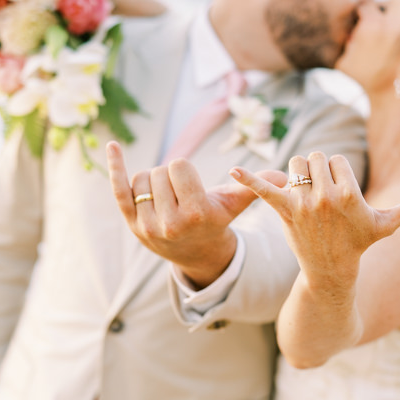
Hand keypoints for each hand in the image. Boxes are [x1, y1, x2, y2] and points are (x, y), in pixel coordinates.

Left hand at [107, 142, 283, 287]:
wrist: (197, 253)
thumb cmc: (218, 219)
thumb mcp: (237, 203)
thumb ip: (258, 186)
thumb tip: (287, 176)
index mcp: (198, 213)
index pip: (179, 167)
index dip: (185, 169)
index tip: (191, 182)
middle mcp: (171, 223)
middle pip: (159, 171)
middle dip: (170, 174)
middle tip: (180, 192)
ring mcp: (148, 226)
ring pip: (141, 178)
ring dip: (153, 180)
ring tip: (166, 196)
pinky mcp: (132, 224)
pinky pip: (119, 190)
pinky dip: (114, 166)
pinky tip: (112, 146)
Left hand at [230, 151, 399, 292]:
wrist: (330, 272)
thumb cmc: (359, 244)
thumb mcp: (385, 227)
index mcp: (350, 194)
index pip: (340, 160)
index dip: (341, 173)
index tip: (342, 193)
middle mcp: (325, 197)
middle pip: (317, 157)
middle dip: (321, 170)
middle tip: (324, 194)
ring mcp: (302, 204)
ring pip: (295, 165)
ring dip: (299, 173)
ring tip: (306, 192)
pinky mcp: (282, 211)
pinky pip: (262, 189)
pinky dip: (246, 179)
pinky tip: (232, 170)